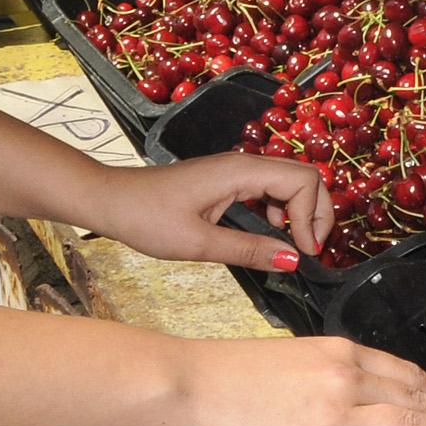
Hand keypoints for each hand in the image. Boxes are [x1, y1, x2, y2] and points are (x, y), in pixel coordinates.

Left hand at [94, 151, 329, 269]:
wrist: (108, 200)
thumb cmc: (146, 218)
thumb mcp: (198, 243)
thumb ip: (248, 250)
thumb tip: (293, 261)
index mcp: (240, 172)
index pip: (303, 181)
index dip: (313, 216)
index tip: (305, 252)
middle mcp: (242, 164)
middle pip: (303, 176)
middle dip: (317, 211)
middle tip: (311, 248)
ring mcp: (234, 170)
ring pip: (287, 181)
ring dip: (299, 211)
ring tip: (293, 245)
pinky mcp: (225, 180)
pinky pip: (266, 188)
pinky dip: (279, 210)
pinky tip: (268, 233)